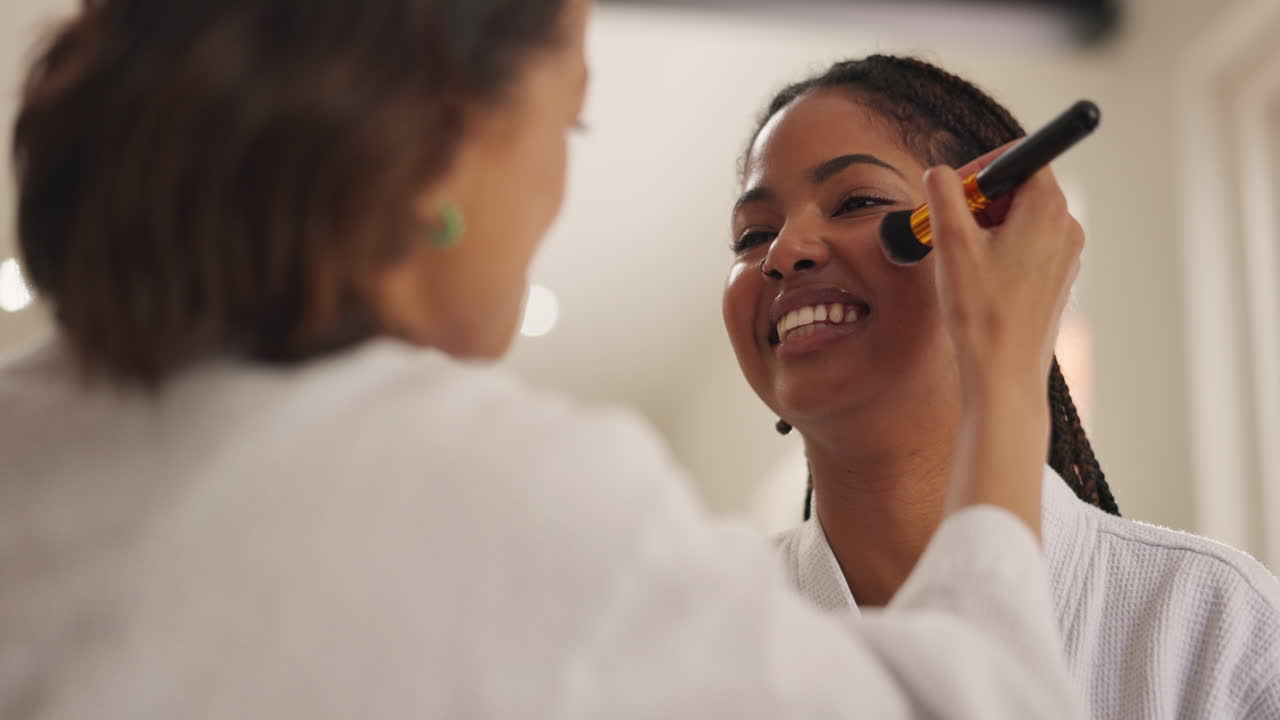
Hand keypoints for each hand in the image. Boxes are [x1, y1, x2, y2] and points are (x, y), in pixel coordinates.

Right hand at [925, 149, 1083, 537]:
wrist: (1004, 375)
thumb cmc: (982, 314)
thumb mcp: (952, 244)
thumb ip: (944, 196)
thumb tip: (939, 172)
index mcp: (1048, 210)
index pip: (1021, 158)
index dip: (982, 167)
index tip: (952, 187)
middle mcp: (1066, 228)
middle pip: (1020, 188)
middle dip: (980, 198)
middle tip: (947, 223)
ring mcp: (1066, 256)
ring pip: (1021, 218)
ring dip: (986, 225)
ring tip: (957, 255)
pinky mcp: (1057, 280)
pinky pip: (1027, 246)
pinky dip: (999, 248)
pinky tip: (976, 276)